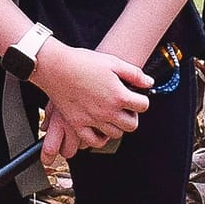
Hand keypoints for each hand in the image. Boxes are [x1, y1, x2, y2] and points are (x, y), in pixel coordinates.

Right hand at [30, 42, 151, 162]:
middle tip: (125, 108)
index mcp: (119, 96)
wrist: (55, 66)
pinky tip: (100, 128)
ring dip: (117, 125)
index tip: (136, 96)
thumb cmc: (82, 62)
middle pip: (132, 124)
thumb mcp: (113, 62)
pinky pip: (94, 141)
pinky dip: (100, 138)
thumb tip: (149, 83)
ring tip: (112, 115)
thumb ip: (134, 74)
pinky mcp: (77, 124)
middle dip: (132, 116)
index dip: (142, 99)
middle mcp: (107, 111)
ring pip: (115, 133)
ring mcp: (92, 119)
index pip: (143, 106)